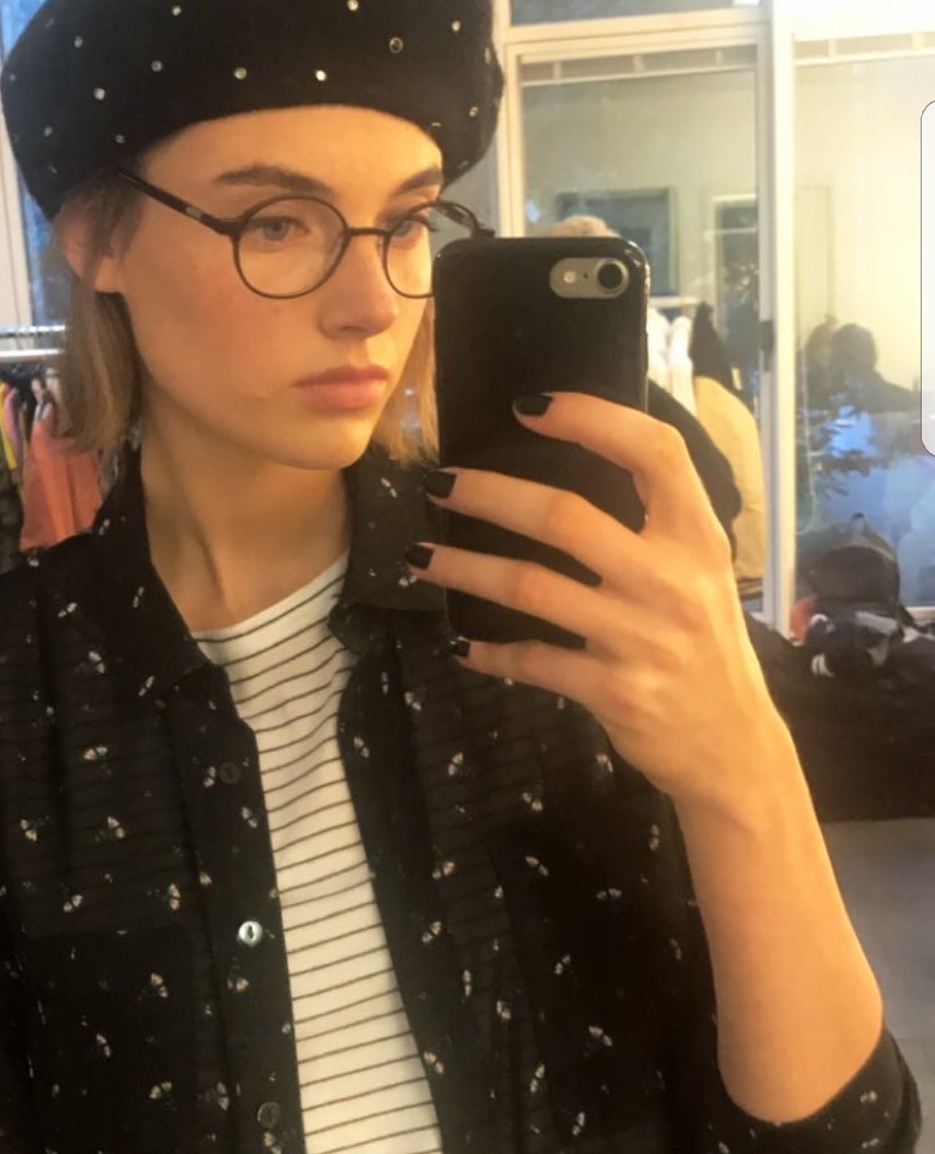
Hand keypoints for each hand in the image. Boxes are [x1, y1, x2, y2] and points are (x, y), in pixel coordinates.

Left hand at [408, 392, 779, 809]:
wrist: (735, 746)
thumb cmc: (706, 647)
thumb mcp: (701, 576)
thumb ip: (655, 527)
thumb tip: (570, 466)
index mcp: (698, 538)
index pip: (654, 453)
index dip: (592, 418)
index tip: (528, 406)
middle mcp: (672, 581)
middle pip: (565, 516)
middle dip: (489, 494)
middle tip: (438, 484)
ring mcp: (642, 638)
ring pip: (531, 587)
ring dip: (463, 568)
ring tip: (418, 557)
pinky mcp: (615, 691)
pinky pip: (534, 661)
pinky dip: (490, 652)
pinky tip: (461, 645)